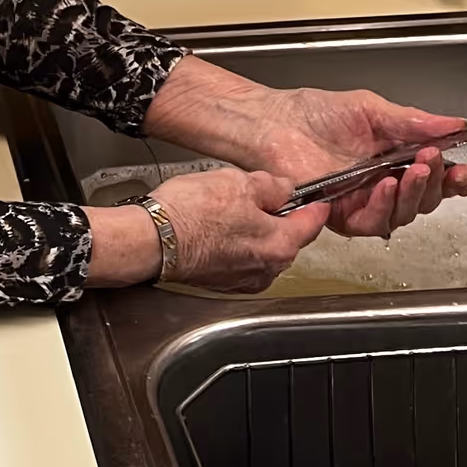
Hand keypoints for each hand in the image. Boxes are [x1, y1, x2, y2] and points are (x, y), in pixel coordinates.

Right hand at [151, 166, 329, 293]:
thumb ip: (271, 186)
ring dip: (254, 232)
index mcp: (280, 245)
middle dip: (278, 217)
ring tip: (228, 209)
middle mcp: (267, 270)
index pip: (313, 223)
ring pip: (262, 250)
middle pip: (287, 238)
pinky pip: (239, 260)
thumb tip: (284, 188)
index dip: (314, 205)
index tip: (315, 198)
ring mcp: (243, 280)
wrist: (151, 240)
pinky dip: (234, 245)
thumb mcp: (238, 183)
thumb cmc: (191, 215)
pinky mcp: (221, 283)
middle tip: (258, 195)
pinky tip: (215, 228)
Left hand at [249, 86, 466, 237]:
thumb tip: (456, 125)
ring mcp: (363, 201)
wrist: (275, 120)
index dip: (455, 179)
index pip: (436, 176)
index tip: (465, 170)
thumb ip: (413, 122)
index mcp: (396, 158)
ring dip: (414, 195)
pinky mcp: (340, 214)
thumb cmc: (315, 113)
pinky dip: (382, 206)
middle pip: (425, 199)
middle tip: (432, 160)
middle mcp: (384, 184)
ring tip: (414, 171)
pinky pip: (370, 222)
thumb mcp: (372, 109)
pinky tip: (386, 186)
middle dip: (436, 183)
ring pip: (403, 214)